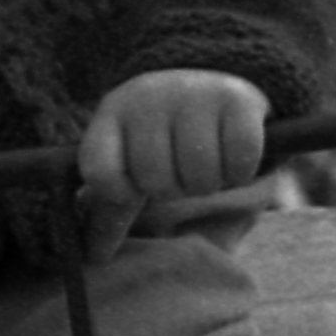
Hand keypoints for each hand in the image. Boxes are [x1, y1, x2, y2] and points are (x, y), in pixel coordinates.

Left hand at [75, 70, 270, 247]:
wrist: (210, 78)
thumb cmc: (163, 135)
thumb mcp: (129, 161)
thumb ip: (112, 208)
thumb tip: (95, 257)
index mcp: (113, 114)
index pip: (99, 172)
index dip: (120, 191)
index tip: (136, 183)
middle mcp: (149, 99)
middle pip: (156, 180)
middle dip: (173, 185)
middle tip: (179, 166)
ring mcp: (193, 95)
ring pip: (201, 177)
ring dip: (209, 181)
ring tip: (207, 159)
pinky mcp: (238, 100)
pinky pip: (240, 164)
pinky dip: (240, 172)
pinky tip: (233, 151)